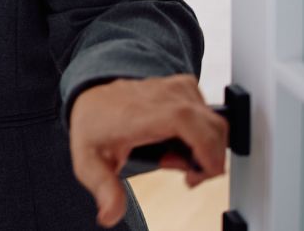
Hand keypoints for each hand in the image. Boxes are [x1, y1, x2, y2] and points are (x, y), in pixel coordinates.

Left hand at [68, 74, 227, 226]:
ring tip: (178, 161)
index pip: (183, 120)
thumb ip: (103, 188)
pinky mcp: (186, 88)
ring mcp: (175, 89)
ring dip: (208, 149)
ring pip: (214, 123)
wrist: (93, 97)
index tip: (206, 170)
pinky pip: (210, 115)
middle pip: (210, 125)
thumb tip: (110, 215)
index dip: (205, 146)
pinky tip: (183, 143)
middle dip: (210, 159)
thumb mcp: (89, 162)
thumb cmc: (93, 126)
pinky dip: (206, 134)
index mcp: (138, 114)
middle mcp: (161, 95)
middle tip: (188, 176)